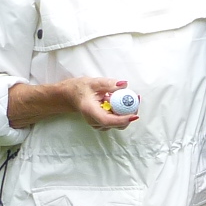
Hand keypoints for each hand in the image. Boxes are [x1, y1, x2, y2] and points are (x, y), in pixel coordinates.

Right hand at [6, 76, 134, 130]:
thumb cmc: (78, 88)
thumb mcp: (92, 82)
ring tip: (126, 97)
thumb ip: (108, 84)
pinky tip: (119, 101)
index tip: (134, 115)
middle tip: (136, 98)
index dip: (122, 120)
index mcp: (90, 111)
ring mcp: (97, 124)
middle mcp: (94, 121)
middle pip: (116, 124)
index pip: (108, 120)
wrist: (68, 96)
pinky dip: (121, 112)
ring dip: (125, 112)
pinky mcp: (101, 123)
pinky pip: (115, 121)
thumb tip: (124, 84)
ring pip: (117, 123)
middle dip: (129, 113)